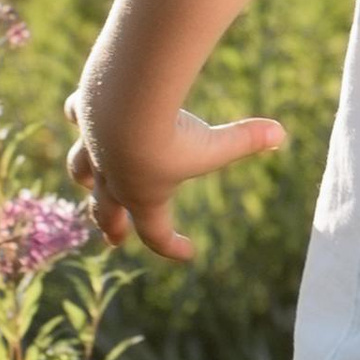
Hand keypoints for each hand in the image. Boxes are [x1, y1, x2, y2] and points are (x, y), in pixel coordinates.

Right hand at [62, 88, 285, 263]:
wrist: (125, 107)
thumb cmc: (172, 136)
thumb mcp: (216, 144)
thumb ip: (247, 139)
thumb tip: (281, 133)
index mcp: (146, 197)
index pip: (157, 235)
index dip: (172, 247)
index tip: (189, 252)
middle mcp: (114, 179)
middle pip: (106, 213)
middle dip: (110, 226)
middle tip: (114, 239)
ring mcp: (93, 149)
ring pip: (82, 171)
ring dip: (86, 177)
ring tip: (88, 182)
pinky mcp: (84, 116)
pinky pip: (77, 118)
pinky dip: (78, 116)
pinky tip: (78, 113)